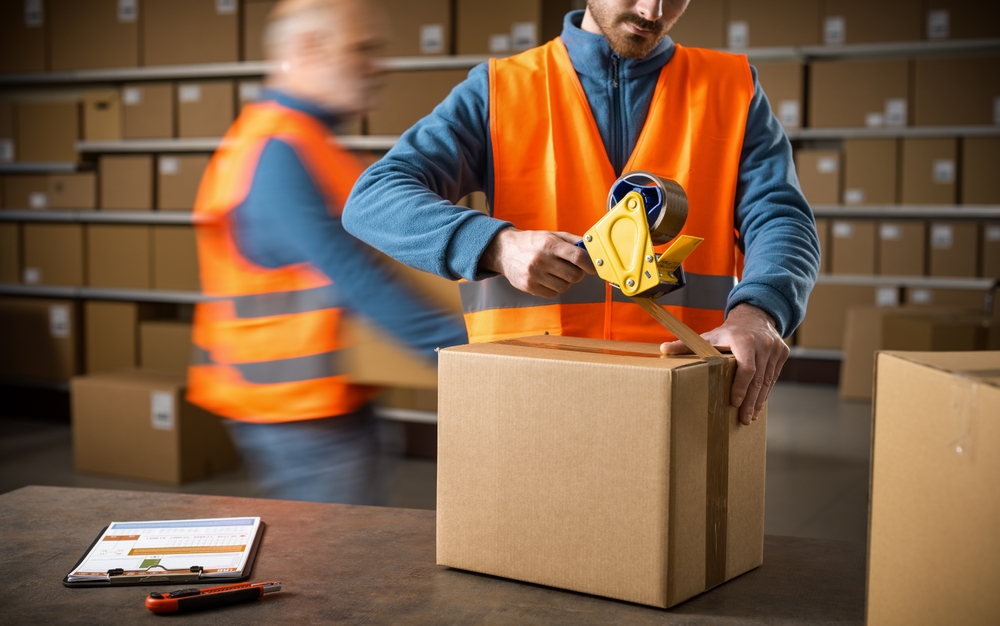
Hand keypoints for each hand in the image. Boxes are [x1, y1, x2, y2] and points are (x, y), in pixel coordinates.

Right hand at [480, 227, 595, 296]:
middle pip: (574, 275)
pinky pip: (553, 294)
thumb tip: (591, 249)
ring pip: (564, 286)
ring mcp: (534, 275)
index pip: (577, 257)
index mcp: (549, 244)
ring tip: (557, 273)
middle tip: (572, 269)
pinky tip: (547, 278)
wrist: (505, 250)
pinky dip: (554, 288)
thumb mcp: (552, 235)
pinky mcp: (529, 286)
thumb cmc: (532, 242)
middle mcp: (541, 260)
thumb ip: (572, 241)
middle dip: (577, 273)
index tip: (592, 267)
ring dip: (565, 281)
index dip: (589, 264)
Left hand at [661, 304, 788, 425]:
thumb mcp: (708, 336)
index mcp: (744, 340)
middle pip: (758, 379)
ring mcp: (775, 349)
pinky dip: (765, 392)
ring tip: (750, 417)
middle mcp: (763, 344)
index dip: (741, 386)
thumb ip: (686, 344)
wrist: (755, 316)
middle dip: (750, 401)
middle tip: (744, 420)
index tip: (735, 403)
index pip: (746, 368)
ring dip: (759, 400)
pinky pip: (773, 377)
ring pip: (767, 380)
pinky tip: (758, 405)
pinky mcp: (782, 354)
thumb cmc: (728, 331)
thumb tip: (662, 349)